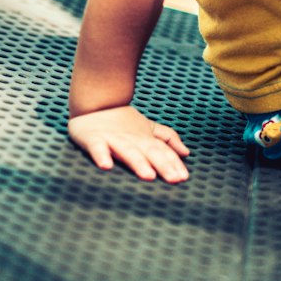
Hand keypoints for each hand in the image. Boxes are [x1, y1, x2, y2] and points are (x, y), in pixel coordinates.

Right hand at [67, 104, 189, 182]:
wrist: (96, 101)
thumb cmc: (123, 120)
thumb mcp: (149, 127)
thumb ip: (168, 138)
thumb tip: (186, 152)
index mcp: (145, 137)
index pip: (163, 151)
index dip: (174, 163)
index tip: (183, 177)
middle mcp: (132, 139)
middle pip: (150, 152)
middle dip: (163, 165)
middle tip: (174, 179)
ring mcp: (113, 139)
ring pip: (128, 152)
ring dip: (138, 163)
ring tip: (148, 176)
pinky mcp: (93, 139)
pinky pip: (97, 148)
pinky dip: (101, 156)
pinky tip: (106, 166)